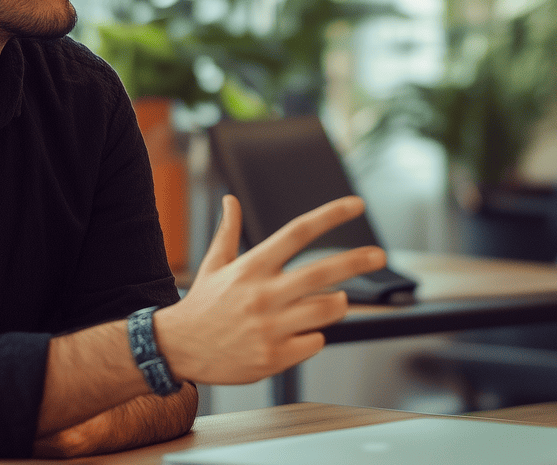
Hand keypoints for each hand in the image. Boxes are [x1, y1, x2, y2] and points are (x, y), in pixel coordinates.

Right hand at [153, 195, 385, 384]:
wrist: (177, 349)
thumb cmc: (202, 305)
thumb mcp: (214, 264)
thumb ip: (228, 231)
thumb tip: (230, 199)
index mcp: (252, 267)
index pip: (298, 232)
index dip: (331, 215)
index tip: (356, 205)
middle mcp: (263, 294)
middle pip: (323, 272)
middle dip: (357, 261)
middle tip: (379, 255)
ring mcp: (270, 327)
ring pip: (326, 309)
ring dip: (336, 304)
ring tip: (332, 301)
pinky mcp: (274, 357)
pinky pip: (315, 342)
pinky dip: (314, 336)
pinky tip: (297, 334)